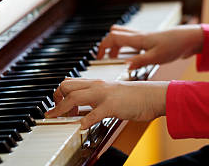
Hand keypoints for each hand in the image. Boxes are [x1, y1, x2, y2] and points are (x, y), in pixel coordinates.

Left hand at [45, 78, 168, 128]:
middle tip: (57, 112)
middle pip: (66, 86)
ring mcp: (103, 95)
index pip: (69, 82)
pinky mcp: (112, 106)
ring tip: (59, 119)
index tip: (59, 106)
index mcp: (96, 83)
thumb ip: (96, 96)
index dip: (59, 94)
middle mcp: (97, 86)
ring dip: (62, 109)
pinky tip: (81, 127)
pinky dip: (85, 121)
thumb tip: (82, 108)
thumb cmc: (133, 96)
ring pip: (74, 97)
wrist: (152, 95)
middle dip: (56, 100)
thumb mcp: (111, 93)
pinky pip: (94, 113)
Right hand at [97, 24, 203, 69]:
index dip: (102, 46)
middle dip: (107, 45)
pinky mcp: (149, 39)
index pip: (112, 38)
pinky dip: (125, 45)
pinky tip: (131, 55)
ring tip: (115, 57)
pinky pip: (131, 38)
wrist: (189, 38)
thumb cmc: (174, 46)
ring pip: (123, 34)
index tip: (98, 57)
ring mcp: (144, 36)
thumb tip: (125, 67)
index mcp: (137, 39)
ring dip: (115, 44)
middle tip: (104, 57)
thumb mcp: (157, 57)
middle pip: (115, 34)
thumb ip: (140, 61)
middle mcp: (138, 35)